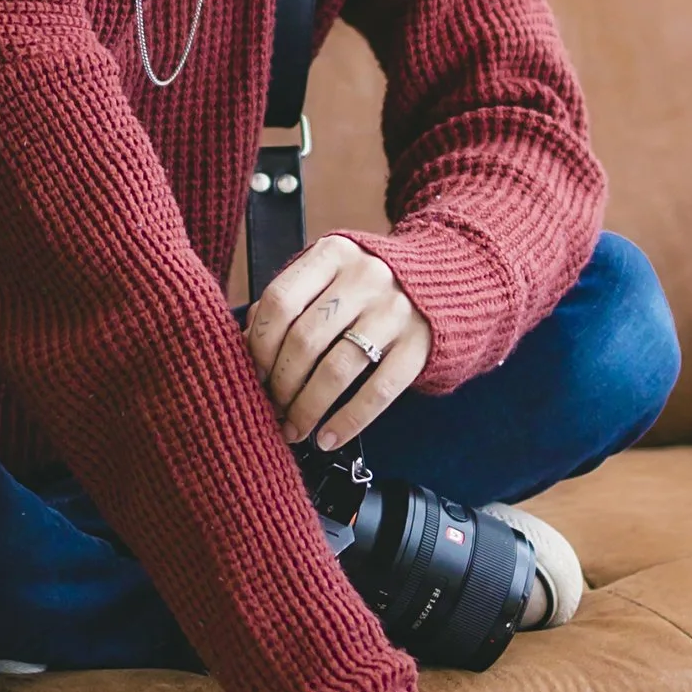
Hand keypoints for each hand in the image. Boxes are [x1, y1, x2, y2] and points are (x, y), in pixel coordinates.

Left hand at [243, 232, 429, 451]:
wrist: (445, 278)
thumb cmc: (369, 283)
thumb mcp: (330, 273)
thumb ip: (290, 301)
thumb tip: (246, 348)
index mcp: (333, 253)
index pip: (280, 302)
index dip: (258, 345)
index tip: (252, 375)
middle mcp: (366, 277)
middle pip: (305, 339)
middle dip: (280, 384)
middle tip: (272, 409)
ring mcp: (396, 310)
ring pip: (337, 369)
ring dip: (308, 408)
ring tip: (295, 428)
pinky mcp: (420, 344)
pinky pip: (378, 390)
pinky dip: (348, 421)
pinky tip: (329, 437)